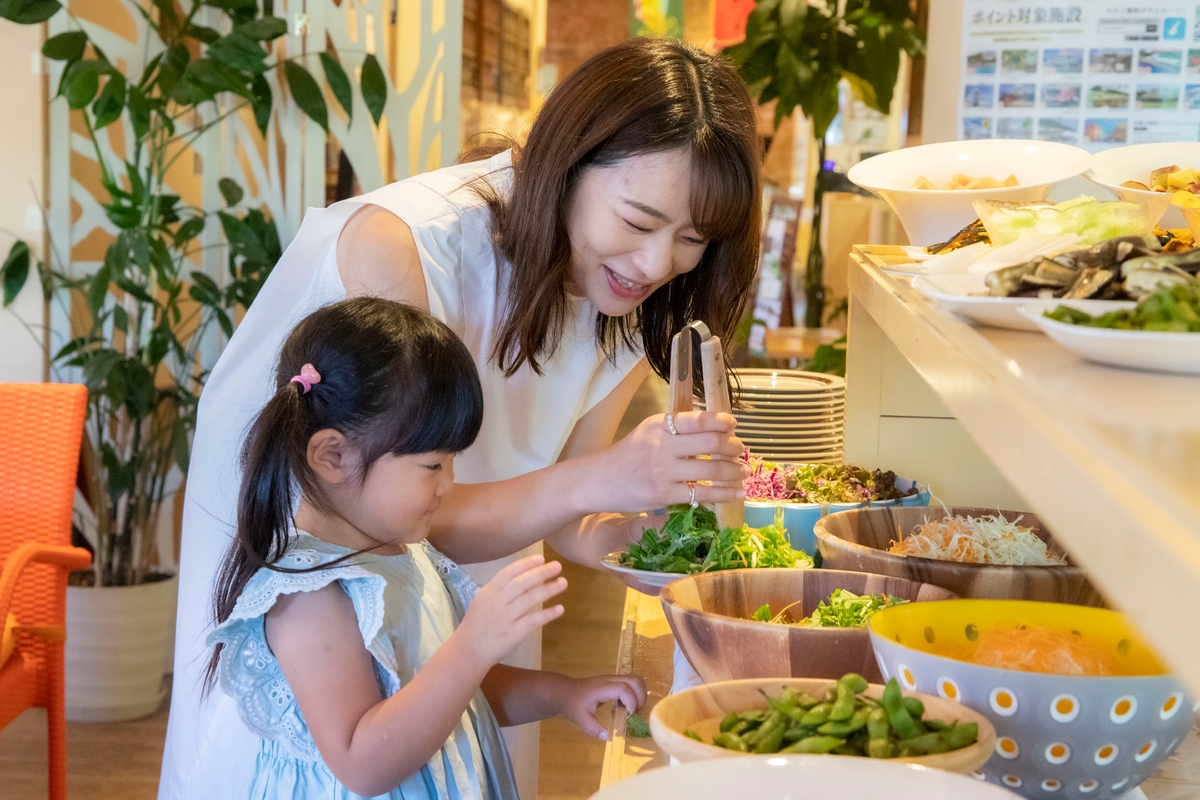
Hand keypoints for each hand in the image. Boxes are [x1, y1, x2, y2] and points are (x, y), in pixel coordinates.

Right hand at [456, 555, 565, 666]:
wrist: (469, 650)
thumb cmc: (478, 623)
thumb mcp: (483, 600)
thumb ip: (501, 589)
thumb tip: (524, 575)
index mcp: (490, 591)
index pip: (509, 572)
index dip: (526, 564)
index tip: (541, 558)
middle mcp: (498, 602)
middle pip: (521, 583)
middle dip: (541, 573)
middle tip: (557, 566)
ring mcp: (506, 618)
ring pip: (529, 599)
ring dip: (548, 590)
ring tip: (563, 582)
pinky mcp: (513, 633)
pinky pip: (533, 621)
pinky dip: (547, 614)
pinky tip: (560, 609)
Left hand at [557, 674, 647, 740]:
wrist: (565, 691)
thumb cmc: (572, 704)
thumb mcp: (580, 718)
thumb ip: (593, 728)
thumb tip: (607, 736)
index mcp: (602, 688)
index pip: (624, 689)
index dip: (631, 702)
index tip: (629, 716)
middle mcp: (610, 680)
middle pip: (635, 681)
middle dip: (640, 698)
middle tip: (633, 714)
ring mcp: (613, 678)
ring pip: (636, 679)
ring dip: (640, 694)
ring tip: (632, 710)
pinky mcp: (615, 681)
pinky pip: (632, 682)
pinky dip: (636, 693)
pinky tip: (627, 706)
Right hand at [584, 411, 747, 512]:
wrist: (598, 481)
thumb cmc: (626, 456)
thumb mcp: (647, 432)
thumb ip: (675, 430)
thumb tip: (713, 430)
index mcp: (659, 425)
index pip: (697, 419)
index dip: (721, 421)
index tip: (733, 425)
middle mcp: (663, 445)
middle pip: (710, 442)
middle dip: (733, 447)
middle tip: (741, 451)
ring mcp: (664, 471)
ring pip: (711, 469)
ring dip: (734, 470)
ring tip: (744, 471)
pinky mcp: (665, 494)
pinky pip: (703, 493)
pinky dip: (725, 493)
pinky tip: (737, 493)